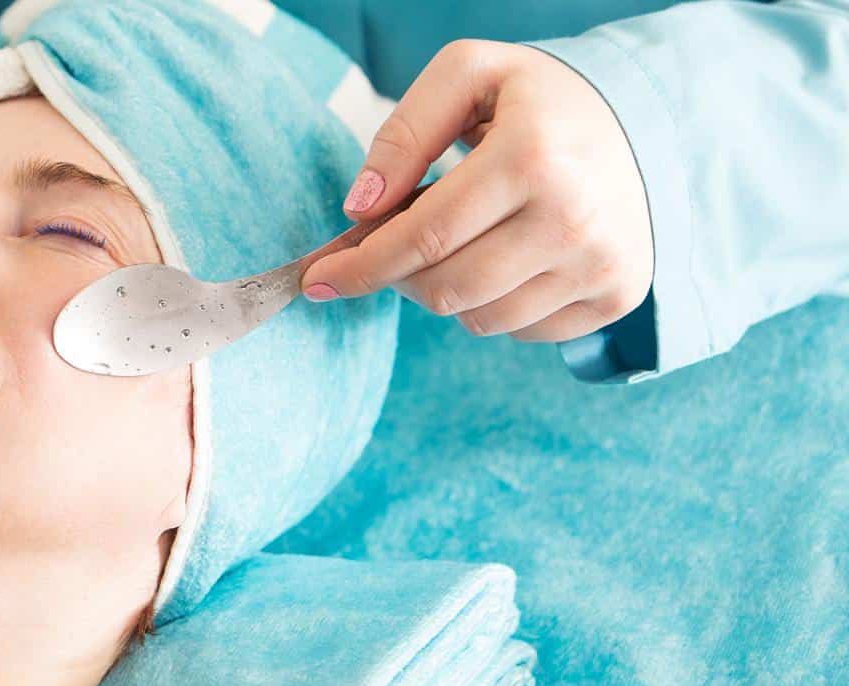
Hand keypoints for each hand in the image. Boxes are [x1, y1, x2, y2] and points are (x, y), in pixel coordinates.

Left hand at [300, 40, 652, 342]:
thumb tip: (359, 209)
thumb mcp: (467, 75)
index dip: (360, 265)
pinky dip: (493, 304)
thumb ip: (403, 132)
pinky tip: (503, 258)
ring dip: (443, 290)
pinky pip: (521, 332)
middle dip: (395, 276)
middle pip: (444, 288)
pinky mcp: (617, 297)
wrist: (646, 120)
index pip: (422, 237)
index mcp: (532, 158)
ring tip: (455, 241)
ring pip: (478, 319)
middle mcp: (574, 220)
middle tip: (386, 249)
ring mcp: (601, 265)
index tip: (316, 279)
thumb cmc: (539, 99)